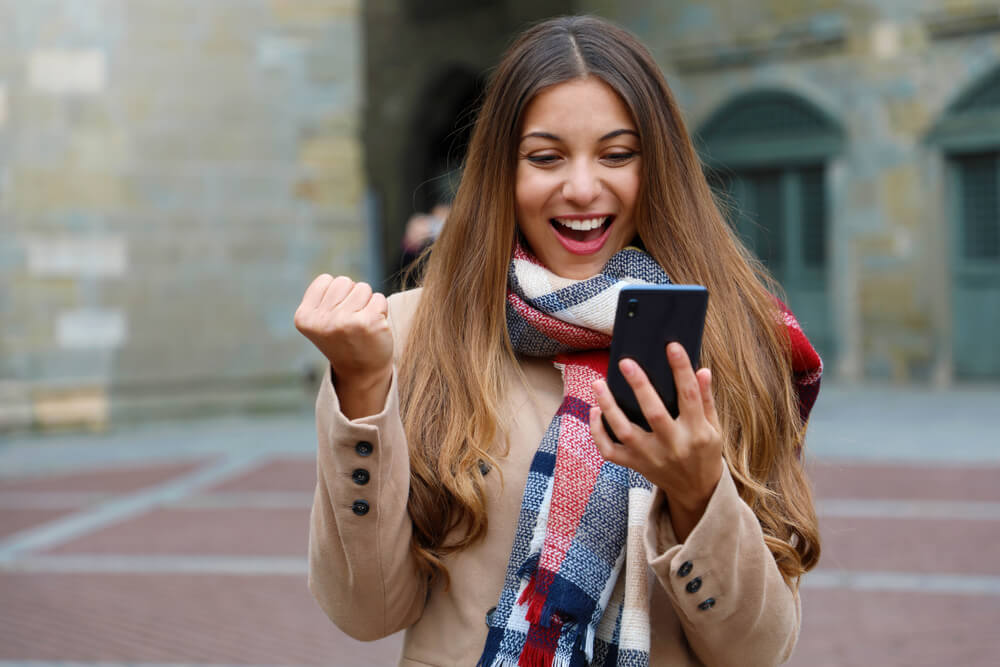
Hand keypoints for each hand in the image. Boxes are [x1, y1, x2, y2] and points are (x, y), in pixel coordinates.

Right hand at [294, 275, 392, 417]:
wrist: (362, 372)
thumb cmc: (344, 340)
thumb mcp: (322, 320)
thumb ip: (325, 298)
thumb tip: (345, 282)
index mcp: (304, 317)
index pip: (325, 280)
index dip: (336, 295)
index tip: (336, 317)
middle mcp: (322, 320)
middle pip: (344, 281)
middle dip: (352, 297)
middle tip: (351, 323)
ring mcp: (344, 321)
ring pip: (363, 288)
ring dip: (367, 303)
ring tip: (362, 325)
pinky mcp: (368, 322)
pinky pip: (380, 298)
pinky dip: (381, 310)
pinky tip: (374, 328)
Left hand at [589, 343, 723, 536]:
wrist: (697, 491)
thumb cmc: (704, 452)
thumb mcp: (714, 428)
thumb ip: (706, 399)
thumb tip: (702, 370)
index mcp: (697, 433)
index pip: (690, 396)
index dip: (681, 370)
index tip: (672, 346)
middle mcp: (673, 446)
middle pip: (654, 414)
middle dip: (640, 386)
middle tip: (625, 362)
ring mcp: (652, 458)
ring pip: (625, 432)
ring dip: (609, 407)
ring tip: (598, 383)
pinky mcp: (636, 466)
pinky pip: (610, 451)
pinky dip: (598, 432)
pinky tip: (594, 411)